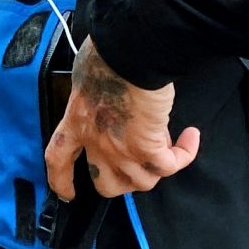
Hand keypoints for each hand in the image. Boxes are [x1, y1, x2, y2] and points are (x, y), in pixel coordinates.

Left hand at [44, 37, 200, 198]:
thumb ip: (93, 97)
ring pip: (142, 182)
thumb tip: (106, 98)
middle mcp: (95, 143)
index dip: (61, 182)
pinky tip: (191, 137)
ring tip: (167, 145)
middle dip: (124, 181)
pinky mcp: (148, 147)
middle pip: (106, 185)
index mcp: (75, 123)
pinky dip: (184, 155)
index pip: (58, 161)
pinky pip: (170, 166)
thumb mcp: (86, 79)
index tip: (67, 194)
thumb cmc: (107, 58)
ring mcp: (121, 150)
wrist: (129, 54)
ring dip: (156, 169)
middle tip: (138, 163)